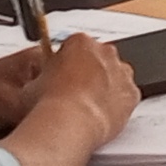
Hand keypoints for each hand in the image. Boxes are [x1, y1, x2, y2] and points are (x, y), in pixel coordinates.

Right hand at [24, 33, 140, 155]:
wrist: (70, 123)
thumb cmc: (50, 102)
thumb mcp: (33, 82)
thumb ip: (42, 75)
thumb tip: (38, 84)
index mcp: (80, 42)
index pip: (76, 45)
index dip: (67, 62)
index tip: (62, 74)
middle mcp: (105, 52)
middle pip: (99, 58)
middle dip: (89, 71)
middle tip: (74, 91)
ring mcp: (121, 72)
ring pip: (116, 75)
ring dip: (106, 86)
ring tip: (88, 105)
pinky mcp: (132, 93)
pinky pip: (126, 95)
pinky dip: (118, 103)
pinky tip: (102, 114)